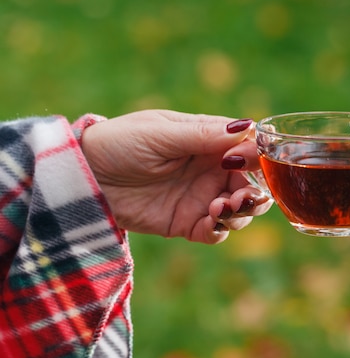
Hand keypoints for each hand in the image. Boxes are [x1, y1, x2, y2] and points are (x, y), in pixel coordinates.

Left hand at [81, 109, 271, 243]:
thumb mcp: (161, 133)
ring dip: (242, 211)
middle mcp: (210, 170)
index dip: (257, 157)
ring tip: (222, 208)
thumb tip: (248, 126)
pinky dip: (221, 229)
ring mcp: (200, 197)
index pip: (248, 148)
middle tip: (243, 196)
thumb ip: (203, 134)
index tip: (249, 163)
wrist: (84, 178)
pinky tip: (211, 220)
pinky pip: (216, 231)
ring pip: (241, 210)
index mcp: (208, 141)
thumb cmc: (119, 143)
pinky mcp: (186, 223)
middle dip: (256, 191)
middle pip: (252, 183)